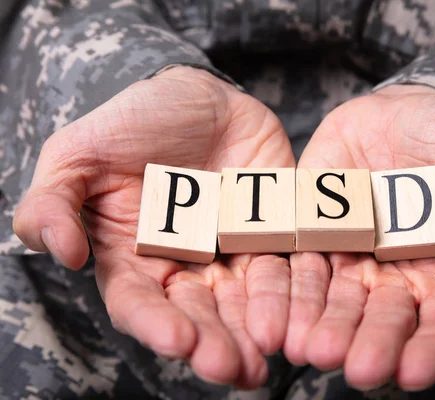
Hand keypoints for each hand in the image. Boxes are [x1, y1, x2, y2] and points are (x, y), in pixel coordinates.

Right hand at [13, 67, 294, 387]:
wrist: (198, 97)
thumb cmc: (132, 125)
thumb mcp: (77, 156)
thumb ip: (54, 203)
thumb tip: (62, 254)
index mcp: (135, 259)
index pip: (141, 303)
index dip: (156, 324)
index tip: (176, 340)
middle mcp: (186, 266)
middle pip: (200, 314)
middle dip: (214, 342)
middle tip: (231, 367)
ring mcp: (233, 252)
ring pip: (246, 300)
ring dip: (257, 329)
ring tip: (267, 356)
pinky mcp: (274, 233)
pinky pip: (288, 266)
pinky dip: (294, 291)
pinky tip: (302, 315)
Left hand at [284, 85, 434, 390]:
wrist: (401, 106)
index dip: (429, 349)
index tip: (413, 373)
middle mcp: (394, 276)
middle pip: (381, 319)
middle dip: (367, 343)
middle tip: (352, 367)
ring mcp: (350, 256)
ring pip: (334, 300)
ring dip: (321, 325)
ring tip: (307, 347)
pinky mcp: (310, 233)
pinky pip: (295, 264)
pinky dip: (285, 289)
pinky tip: (273, 312)